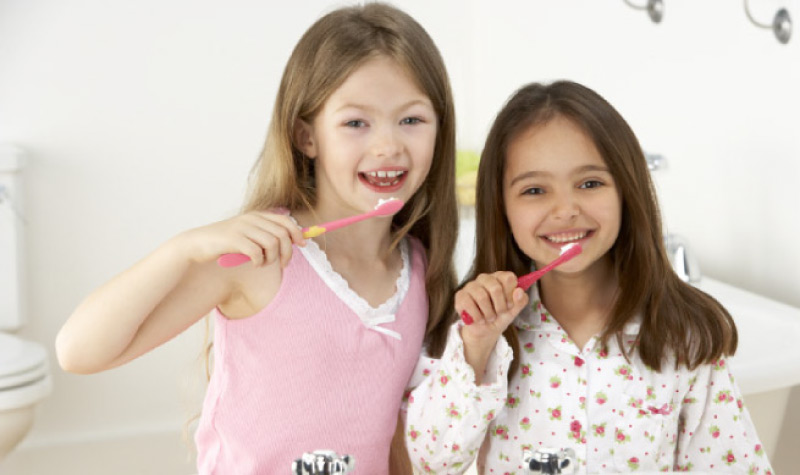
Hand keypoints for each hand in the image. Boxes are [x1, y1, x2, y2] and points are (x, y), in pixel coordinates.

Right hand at [179, 211, 305, 267]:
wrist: (198, 244)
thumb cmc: (226, 243)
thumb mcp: (248, 234)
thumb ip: (266, 235)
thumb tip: (291, 242)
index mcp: (257, 216)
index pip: (285, 221)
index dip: (297, 233)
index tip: (303, 244)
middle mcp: (252, 219)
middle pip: (282, 234)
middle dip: (288, 251)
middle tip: (284, 264)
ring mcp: (243, 228)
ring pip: (272, 244)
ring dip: (272, 258)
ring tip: (264, 263)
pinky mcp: (234, 239)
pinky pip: (257, 253)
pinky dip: (260, 262)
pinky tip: (255, 264)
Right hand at [455, 271, 528, 346]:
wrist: (486, 330)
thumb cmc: (500, 316)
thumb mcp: (514, 311)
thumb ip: (520, 301)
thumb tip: (519, 291)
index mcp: (500, 278)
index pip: (508, 278)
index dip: (510, 295)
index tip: (509, 305)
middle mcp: (485, 278)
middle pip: (495, 288)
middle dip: (500, 306)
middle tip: (499, 313)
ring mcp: (471, 285)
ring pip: (482, 297)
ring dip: (488, 313)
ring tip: (489, 318)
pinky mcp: (460, 295)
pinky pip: (468, 304)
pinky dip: (477, 316)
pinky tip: (479, 320)